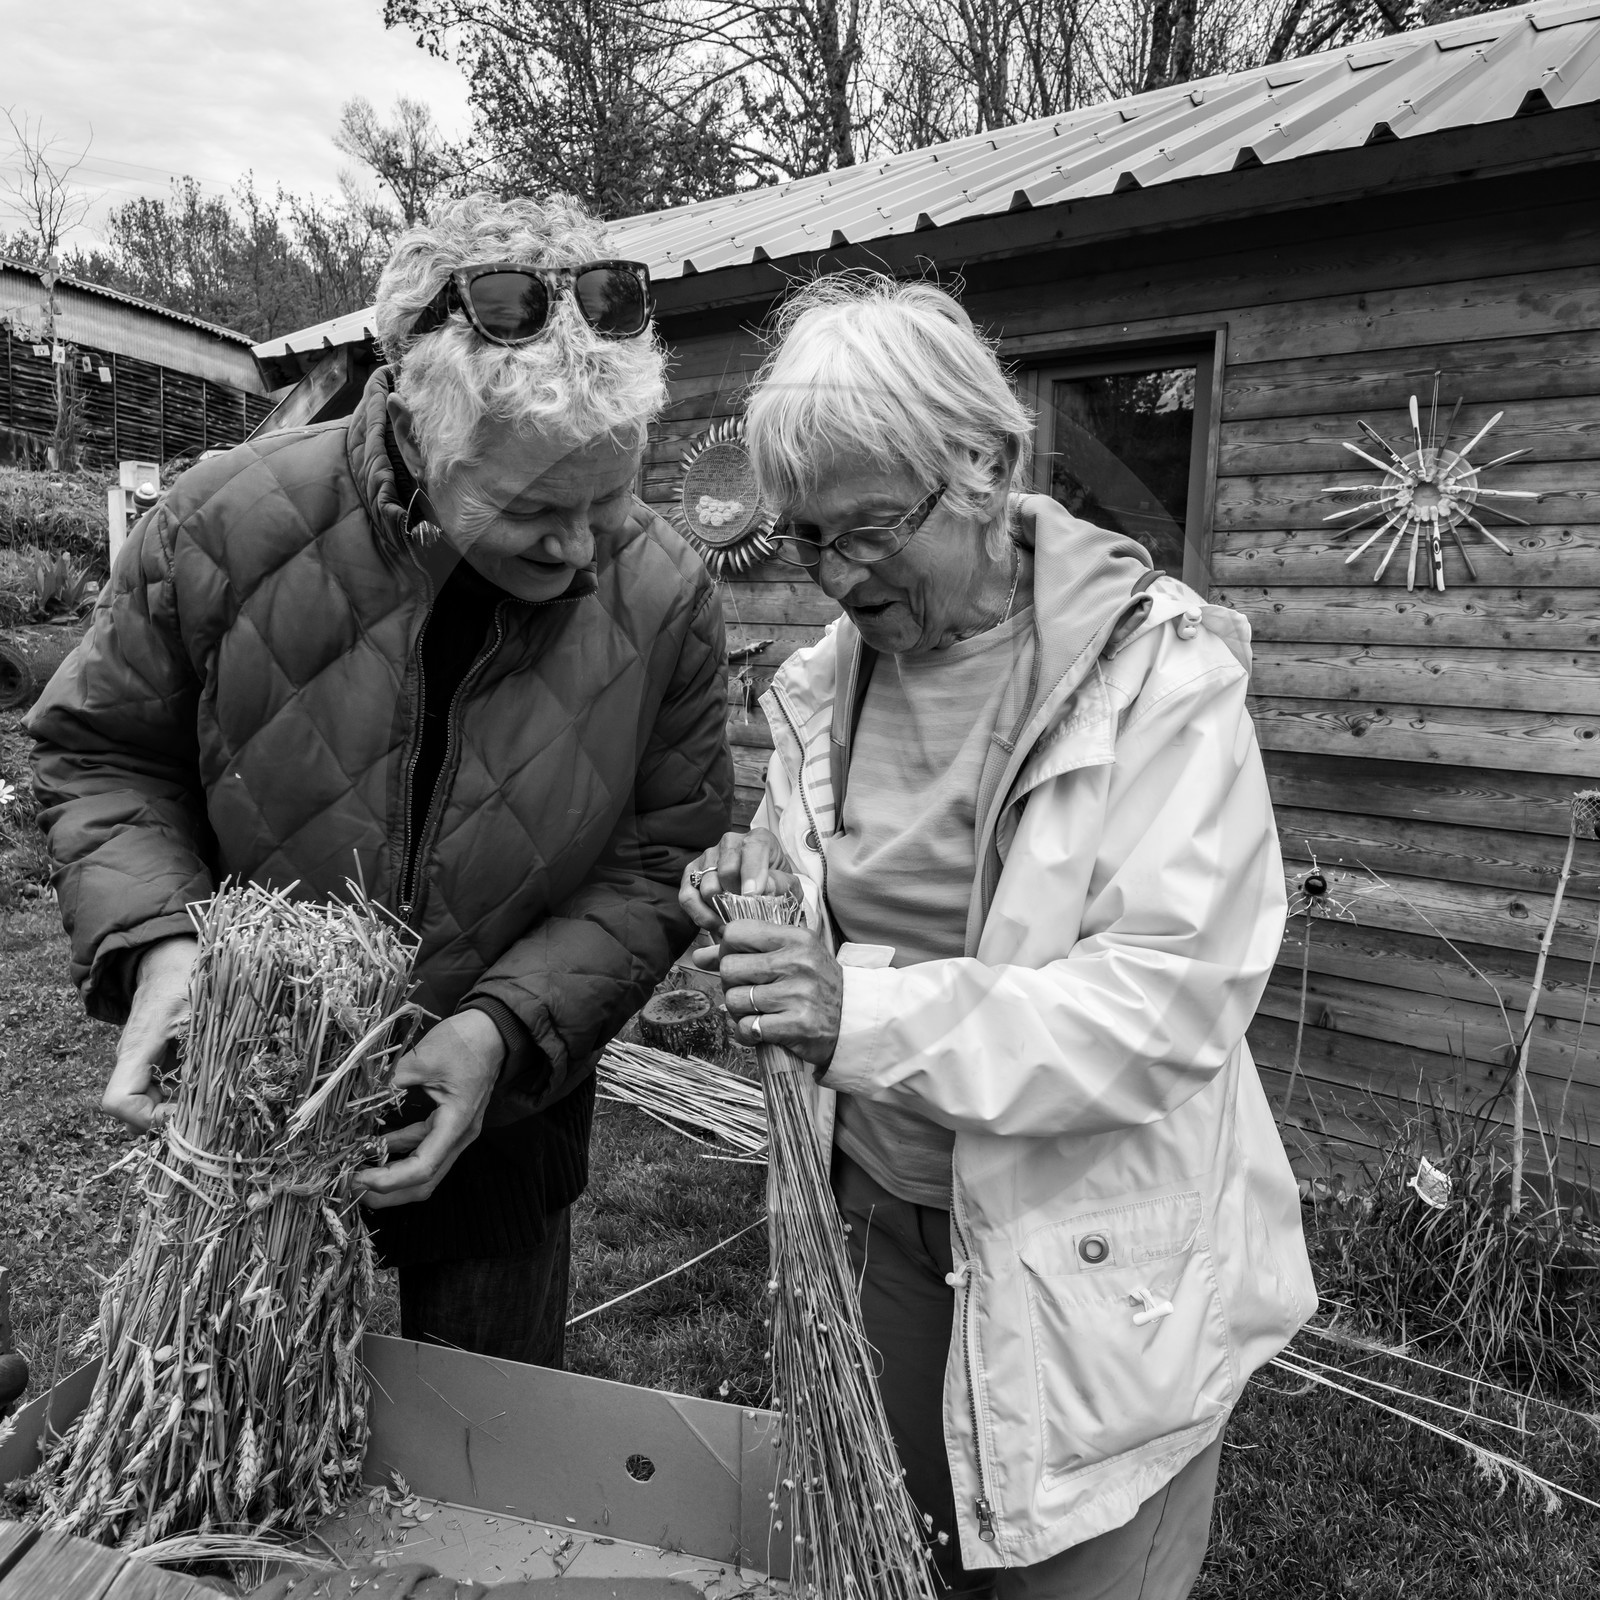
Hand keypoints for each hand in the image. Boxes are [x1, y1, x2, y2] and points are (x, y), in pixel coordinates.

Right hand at [104, 935, 198, 1130]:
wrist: (168, 957)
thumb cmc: (189, 977)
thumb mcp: (206, 1011)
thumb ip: (209, 1048)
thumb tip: (225, 1086)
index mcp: (138, 1048)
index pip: (118, 1102)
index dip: (147, 1117)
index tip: (183, 1111)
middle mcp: (130, 1059)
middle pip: (131, 1110)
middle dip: (165, 1118)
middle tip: (203, 1111)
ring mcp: (138, 1060)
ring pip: (145, 1102)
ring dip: (174, 1108)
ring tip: (208, 1098)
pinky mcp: (149, 1059)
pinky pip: (156, 1089)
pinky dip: (178, 1094)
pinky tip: (204, 1085)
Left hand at [354, 1011, 504, 1208]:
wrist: (493, 1030)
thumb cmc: (466, 1041)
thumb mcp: (424, 1058)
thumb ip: (390, 1080)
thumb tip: (356, 1096)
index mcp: (457, 1123)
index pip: (424, 1167)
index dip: (390, 1180)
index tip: (359, 1177)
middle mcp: (459, 1135)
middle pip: (425, 1181)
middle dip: (388, 1191)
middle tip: (352, 1187)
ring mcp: (455, 1132)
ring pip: (423, 1169)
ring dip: (391, 1175)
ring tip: (357, 1171)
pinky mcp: (447, 1124)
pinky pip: (421, 1149)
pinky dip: (397, 1153)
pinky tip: (373, 1147)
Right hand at [678, 828, 798, 934]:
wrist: (762, 892)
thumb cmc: (776, 888)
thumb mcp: (790, 887)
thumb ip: (782, 885)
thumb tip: (764, 887)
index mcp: (759, 839)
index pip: (753, 849)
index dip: (752, 872)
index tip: (752, 895)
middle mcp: (731, 843)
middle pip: (727, 869)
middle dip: (736, 897)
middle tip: (747, 916)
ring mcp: (708, 856)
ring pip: (707, 885)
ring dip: (720, 910)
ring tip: (734, 923)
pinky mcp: (692, 873)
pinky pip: (687, 895)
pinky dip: (700, 914)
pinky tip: (715, 924)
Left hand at [699, 920, 842, 1068]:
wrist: (853, 1019)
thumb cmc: (816, 984)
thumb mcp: (789, 956)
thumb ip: (745, 951)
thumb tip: (700, 956)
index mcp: (796, 938)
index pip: (736, 932)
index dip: (727, 949)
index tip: (738, 960)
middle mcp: (797, 963)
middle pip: (729, 968)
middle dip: (731, 984)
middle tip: (748, 991)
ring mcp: (798, 995)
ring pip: (734, 1000)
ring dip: (739, 1011)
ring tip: (758, 1011)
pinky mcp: (797, 1025)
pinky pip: (747, 1028)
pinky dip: (747, 1033)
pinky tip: (762, 1030)